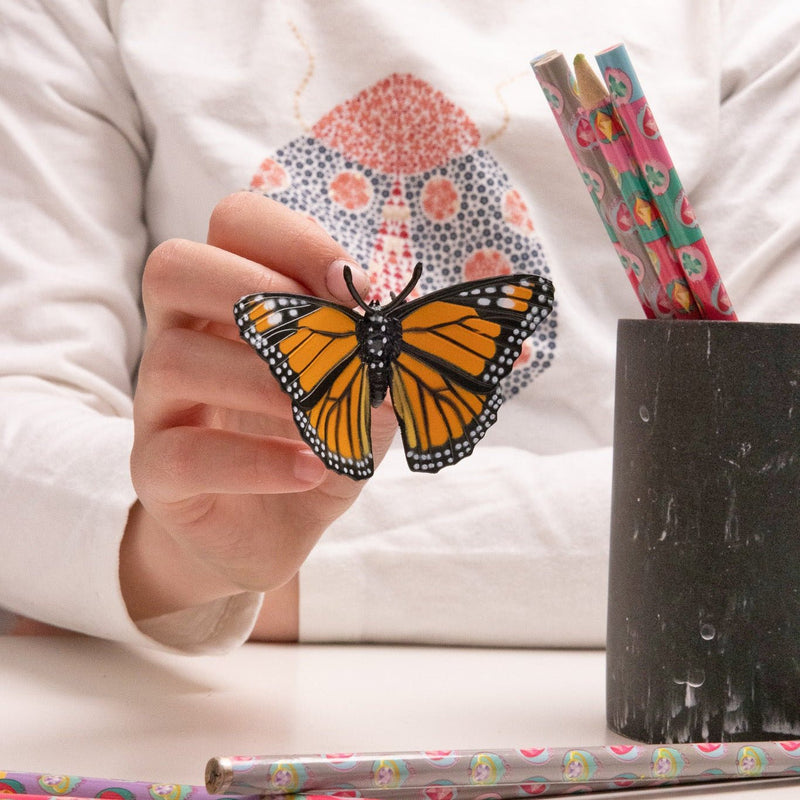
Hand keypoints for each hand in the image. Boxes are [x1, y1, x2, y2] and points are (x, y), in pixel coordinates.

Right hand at [122, 192, 396, 629]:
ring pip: (176, 359)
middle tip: (328, 341)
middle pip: (175, 267)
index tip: (354, 286)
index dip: (292, 238)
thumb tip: (403, 319)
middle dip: (258, 291)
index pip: (234, 224)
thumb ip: (381, 357)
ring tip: (322, 415)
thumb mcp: (363, 396)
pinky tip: (310, 469)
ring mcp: (159, 404)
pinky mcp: (156, 471)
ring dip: (266, 382)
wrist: (267, 531)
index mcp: (233, 301)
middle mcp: (184, 337)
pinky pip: (184, 455)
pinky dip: (257, 461)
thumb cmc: (314, 446)